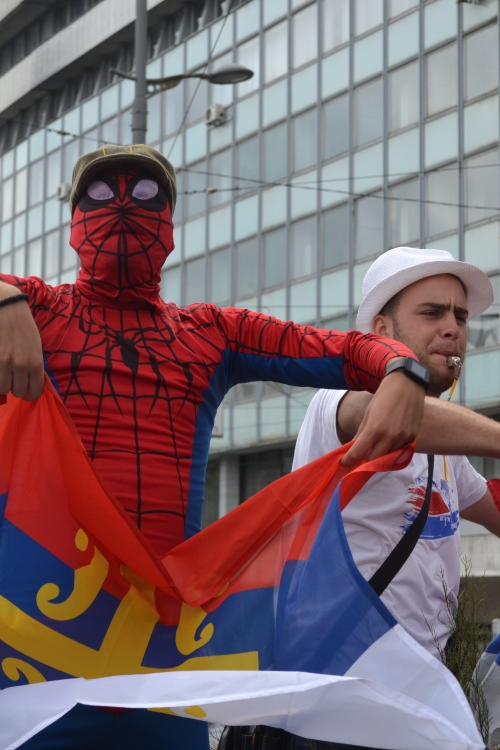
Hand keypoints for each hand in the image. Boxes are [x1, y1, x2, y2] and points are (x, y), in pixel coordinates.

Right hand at [0, 286, 43, 400]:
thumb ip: (34, 366)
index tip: (27, 391)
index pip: (35, 391)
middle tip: (14, 379)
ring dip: (4, 384)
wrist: (6, 308)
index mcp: (36, 363)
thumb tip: (32, 383)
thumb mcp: (36, 346)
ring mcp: (4, 363)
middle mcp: (21, 365)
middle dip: (16, 388)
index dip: (30, 394)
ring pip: (3, 388)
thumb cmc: (24, 326)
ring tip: (4, 374)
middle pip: (18, 392)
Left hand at [341, 369, 424, 465]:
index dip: (349, 460)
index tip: (344, 462)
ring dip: (380, 454)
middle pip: (373, 460)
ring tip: (377, 445)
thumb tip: (352, 448)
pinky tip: (390, 440)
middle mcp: (390, 436)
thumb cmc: (384, 396)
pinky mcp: (413, 437)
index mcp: (375, 429)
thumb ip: (361, 433)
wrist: (407, 383)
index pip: (358, 453)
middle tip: (361, 454)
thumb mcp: (368, 413)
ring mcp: (403, 438)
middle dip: (365, 459)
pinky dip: (393, 449)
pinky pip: (400, 450)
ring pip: (388, 457)